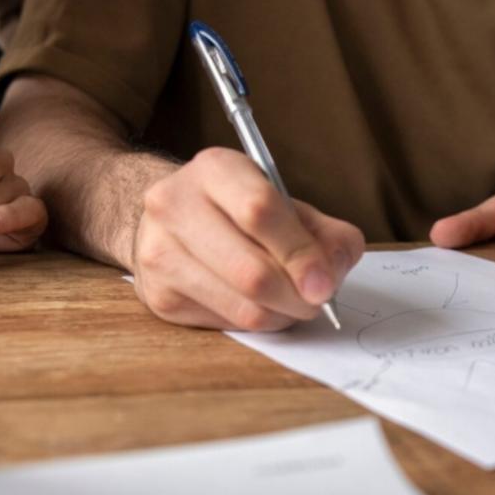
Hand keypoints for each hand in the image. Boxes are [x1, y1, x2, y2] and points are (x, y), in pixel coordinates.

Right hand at [132, 147, 365, 330]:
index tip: (325, 284)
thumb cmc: (237, 209)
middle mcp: (175, 205)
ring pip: (243, 308)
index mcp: (214, 169)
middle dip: (298, 297)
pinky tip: (260, 305)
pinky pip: (227, 325)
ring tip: (292, 303)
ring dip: (283, 315)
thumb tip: (335, 270)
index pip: (260, 212)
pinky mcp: (159, 295)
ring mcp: (160, 252)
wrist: (171, 219)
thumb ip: (323, 231)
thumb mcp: (284, 202)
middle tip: (317, 301)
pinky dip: (258, 322)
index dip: (300, 254)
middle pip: (251, 272)